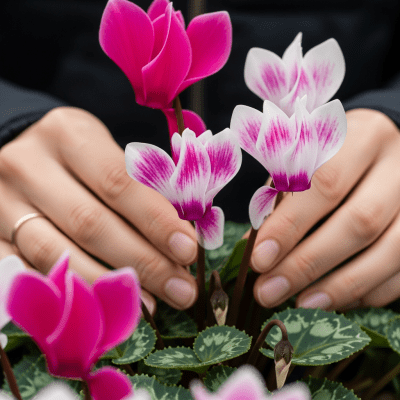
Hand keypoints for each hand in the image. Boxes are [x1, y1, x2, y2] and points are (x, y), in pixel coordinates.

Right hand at [0, 107, 198, 313]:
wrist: (24, 156)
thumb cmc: (80, 158)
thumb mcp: (108, 154)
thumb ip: (142, 188)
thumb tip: (182, 238)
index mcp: (68, 134)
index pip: (118, 182)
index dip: (156, 220)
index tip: (189, 250)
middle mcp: (28, 165)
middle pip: (90, 223)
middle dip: (143, 261)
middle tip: (182, 288)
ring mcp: (0, 203)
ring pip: (56, 255)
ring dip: (108, 286)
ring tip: (150, 304)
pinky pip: (27, 273)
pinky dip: (67, 294)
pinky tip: (101, 307)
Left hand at [243, 108, 399, 311]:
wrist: (385, 146)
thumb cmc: (333, 154)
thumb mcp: (305, 159)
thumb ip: (284, 195)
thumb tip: (258, 247)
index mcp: (362, 137)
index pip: (326, 184)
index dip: (291, 225)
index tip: (259, 258)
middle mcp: (399, 167)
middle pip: (360, 222)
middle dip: (309, 263)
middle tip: (270, 290)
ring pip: (391, 252)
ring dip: (341, 286)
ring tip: (301, 305)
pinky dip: (370, 291)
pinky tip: (335, 300)